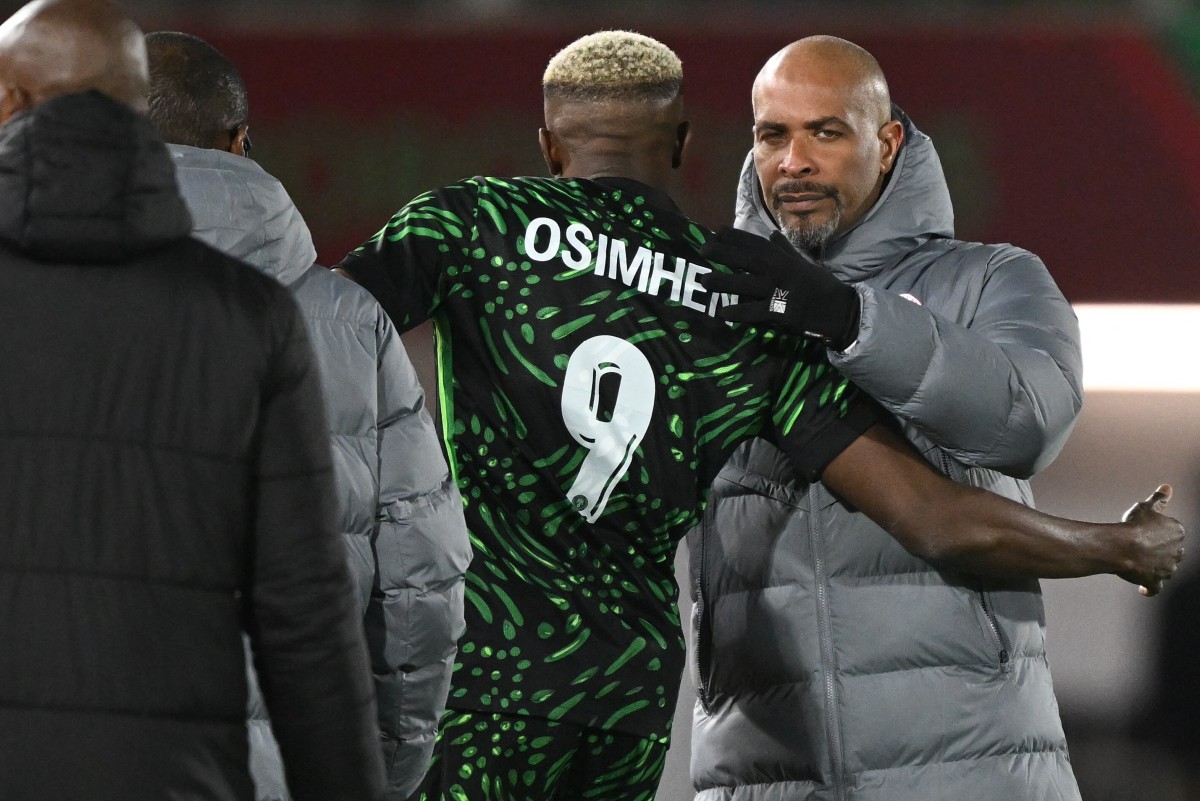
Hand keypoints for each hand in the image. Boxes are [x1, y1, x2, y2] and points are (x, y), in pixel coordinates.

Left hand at [699, 226, 860, 349]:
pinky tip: (722, 313)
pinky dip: (738, 312)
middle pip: (746, 258)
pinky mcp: (780, 311)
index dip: (734, 236)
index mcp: (782, 258)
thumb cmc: (818, 284)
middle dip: (723, 252)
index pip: (755, 243)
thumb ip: (785, 250)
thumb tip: (773, 235)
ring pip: (745, 284)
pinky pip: (754, 312)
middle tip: (703, 249)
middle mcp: (778, 270)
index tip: (716, 231)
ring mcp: (778, 290)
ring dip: (724, 281)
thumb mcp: (802, 263)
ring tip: (705, 280)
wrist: (837, 308)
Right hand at [1119, 484, 1185, 595]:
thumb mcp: (1146, 507)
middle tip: (1144, 545)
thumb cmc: (1133, 525)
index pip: (1173, 531)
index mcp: (1178, 532)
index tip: (1148, 530)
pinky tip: (1144, 589)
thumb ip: (1159, 499)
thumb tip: (1167, 488)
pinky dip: (1149, 589)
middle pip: (1172, 551)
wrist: (1122, 546)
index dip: (1160, 531)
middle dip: (1161, 550)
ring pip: (1166, 568)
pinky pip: (1154, 588)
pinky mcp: (1155, 581)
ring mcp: (1167, 568)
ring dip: (1156, 566)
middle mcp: (1177, 552)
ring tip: (1141, 562)